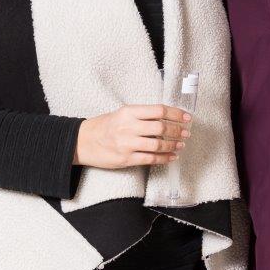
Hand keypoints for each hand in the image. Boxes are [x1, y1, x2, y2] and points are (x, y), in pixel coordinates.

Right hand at [74, 104, 191, 168]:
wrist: (82, 141)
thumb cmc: (104, 126)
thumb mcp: (122, 114)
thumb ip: (142, 115)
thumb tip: (167, 118)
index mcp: (129, 112)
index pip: (159, 110)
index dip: (176, 114)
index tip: (187, 117)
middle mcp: (128, 127)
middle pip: (161, 128)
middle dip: (177, 131)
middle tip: (186, 132)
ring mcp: (127, 144)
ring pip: (158, 145)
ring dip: (173, 145)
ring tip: (181, 144)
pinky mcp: (125, 159)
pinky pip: (150, 159)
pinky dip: (164, 158)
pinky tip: (172, 157)